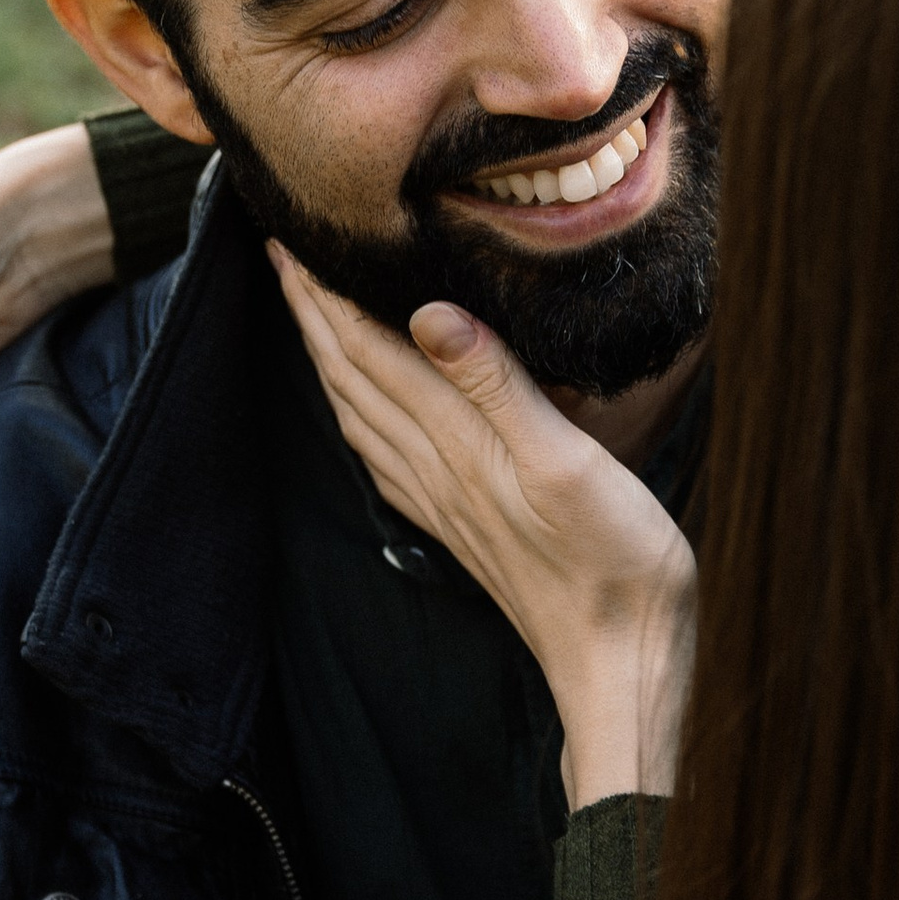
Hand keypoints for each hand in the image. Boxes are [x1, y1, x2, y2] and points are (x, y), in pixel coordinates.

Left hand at [274, 252, 695, 806]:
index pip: (368, 351)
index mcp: (455, 444)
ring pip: (361, 414)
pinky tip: (364, 413)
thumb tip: (428, 314)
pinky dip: (360, 414)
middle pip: (350, 377)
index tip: (286, 238)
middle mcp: (434, 470)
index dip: (324, 294)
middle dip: (311, 314)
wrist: (620, 661)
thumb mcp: (566, 461)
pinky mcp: (461, 523)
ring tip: (309, 315)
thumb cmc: (612, 564)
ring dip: (328, 359)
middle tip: (278, 255)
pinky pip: (387, 455)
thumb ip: (495, 385)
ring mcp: (443, 501)